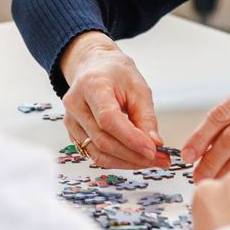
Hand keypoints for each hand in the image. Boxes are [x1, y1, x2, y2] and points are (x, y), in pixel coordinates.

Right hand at [61, 32, 169, 168]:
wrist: (95, 67)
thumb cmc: (116, 74)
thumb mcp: (138, 88)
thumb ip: (146, 117)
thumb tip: (154, 143)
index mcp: (92, 86)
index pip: (108, 119)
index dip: (131, 138)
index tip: (153, 150)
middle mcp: (76, 104)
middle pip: (103, 140)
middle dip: (133, 154)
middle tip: (159, 159)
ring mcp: (71, 120)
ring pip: (97, 152)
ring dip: (126, 162)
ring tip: (150, 161)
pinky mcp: (73, 132)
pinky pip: (94, 153)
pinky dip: (116, 160)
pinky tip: (134, 159)